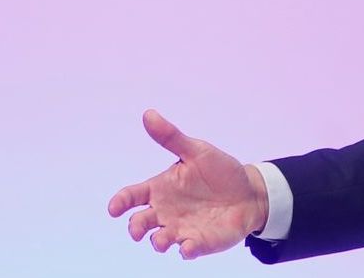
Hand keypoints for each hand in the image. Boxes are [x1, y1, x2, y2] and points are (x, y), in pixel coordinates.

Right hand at [105, 109, 268, 258]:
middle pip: (141, 222)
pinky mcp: (200, 242)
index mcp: (160, 189)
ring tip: (161, 240)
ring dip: (159, 241)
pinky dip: (187, 250)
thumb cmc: (218, 171)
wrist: (249, 192)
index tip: (114, 208)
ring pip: (161, 240)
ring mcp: (182, 229)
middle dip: (135, 227)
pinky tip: (189, 247)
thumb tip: (148, 114)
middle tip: (137, 229)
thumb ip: (171, 137)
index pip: (133, 196)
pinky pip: (189, 250)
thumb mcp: (196, 150)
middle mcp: (166, 211)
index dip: (120, 202)